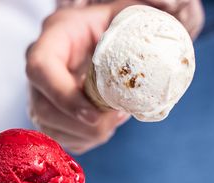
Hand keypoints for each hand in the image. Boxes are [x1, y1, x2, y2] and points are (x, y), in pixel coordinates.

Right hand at [26, 1, 203, 153]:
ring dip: (87, 133)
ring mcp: (39, 96)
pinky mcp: (48, 116)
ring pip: (51, 129)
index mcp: (53, 39)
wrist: (103, 42)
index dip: (64, 96)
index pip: (40, 70)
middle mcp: (39, 70)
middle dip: (83, 124)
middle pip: (43, 108)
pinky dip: (86, 140)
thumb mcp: (128, 14)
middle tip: (117, 118)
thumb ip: (144, 11)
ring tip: (115, 119)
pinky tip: (105, 125)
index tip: (95, 113)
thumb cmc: (117, 26)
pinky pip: (62, 139)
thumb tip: (174, 5)